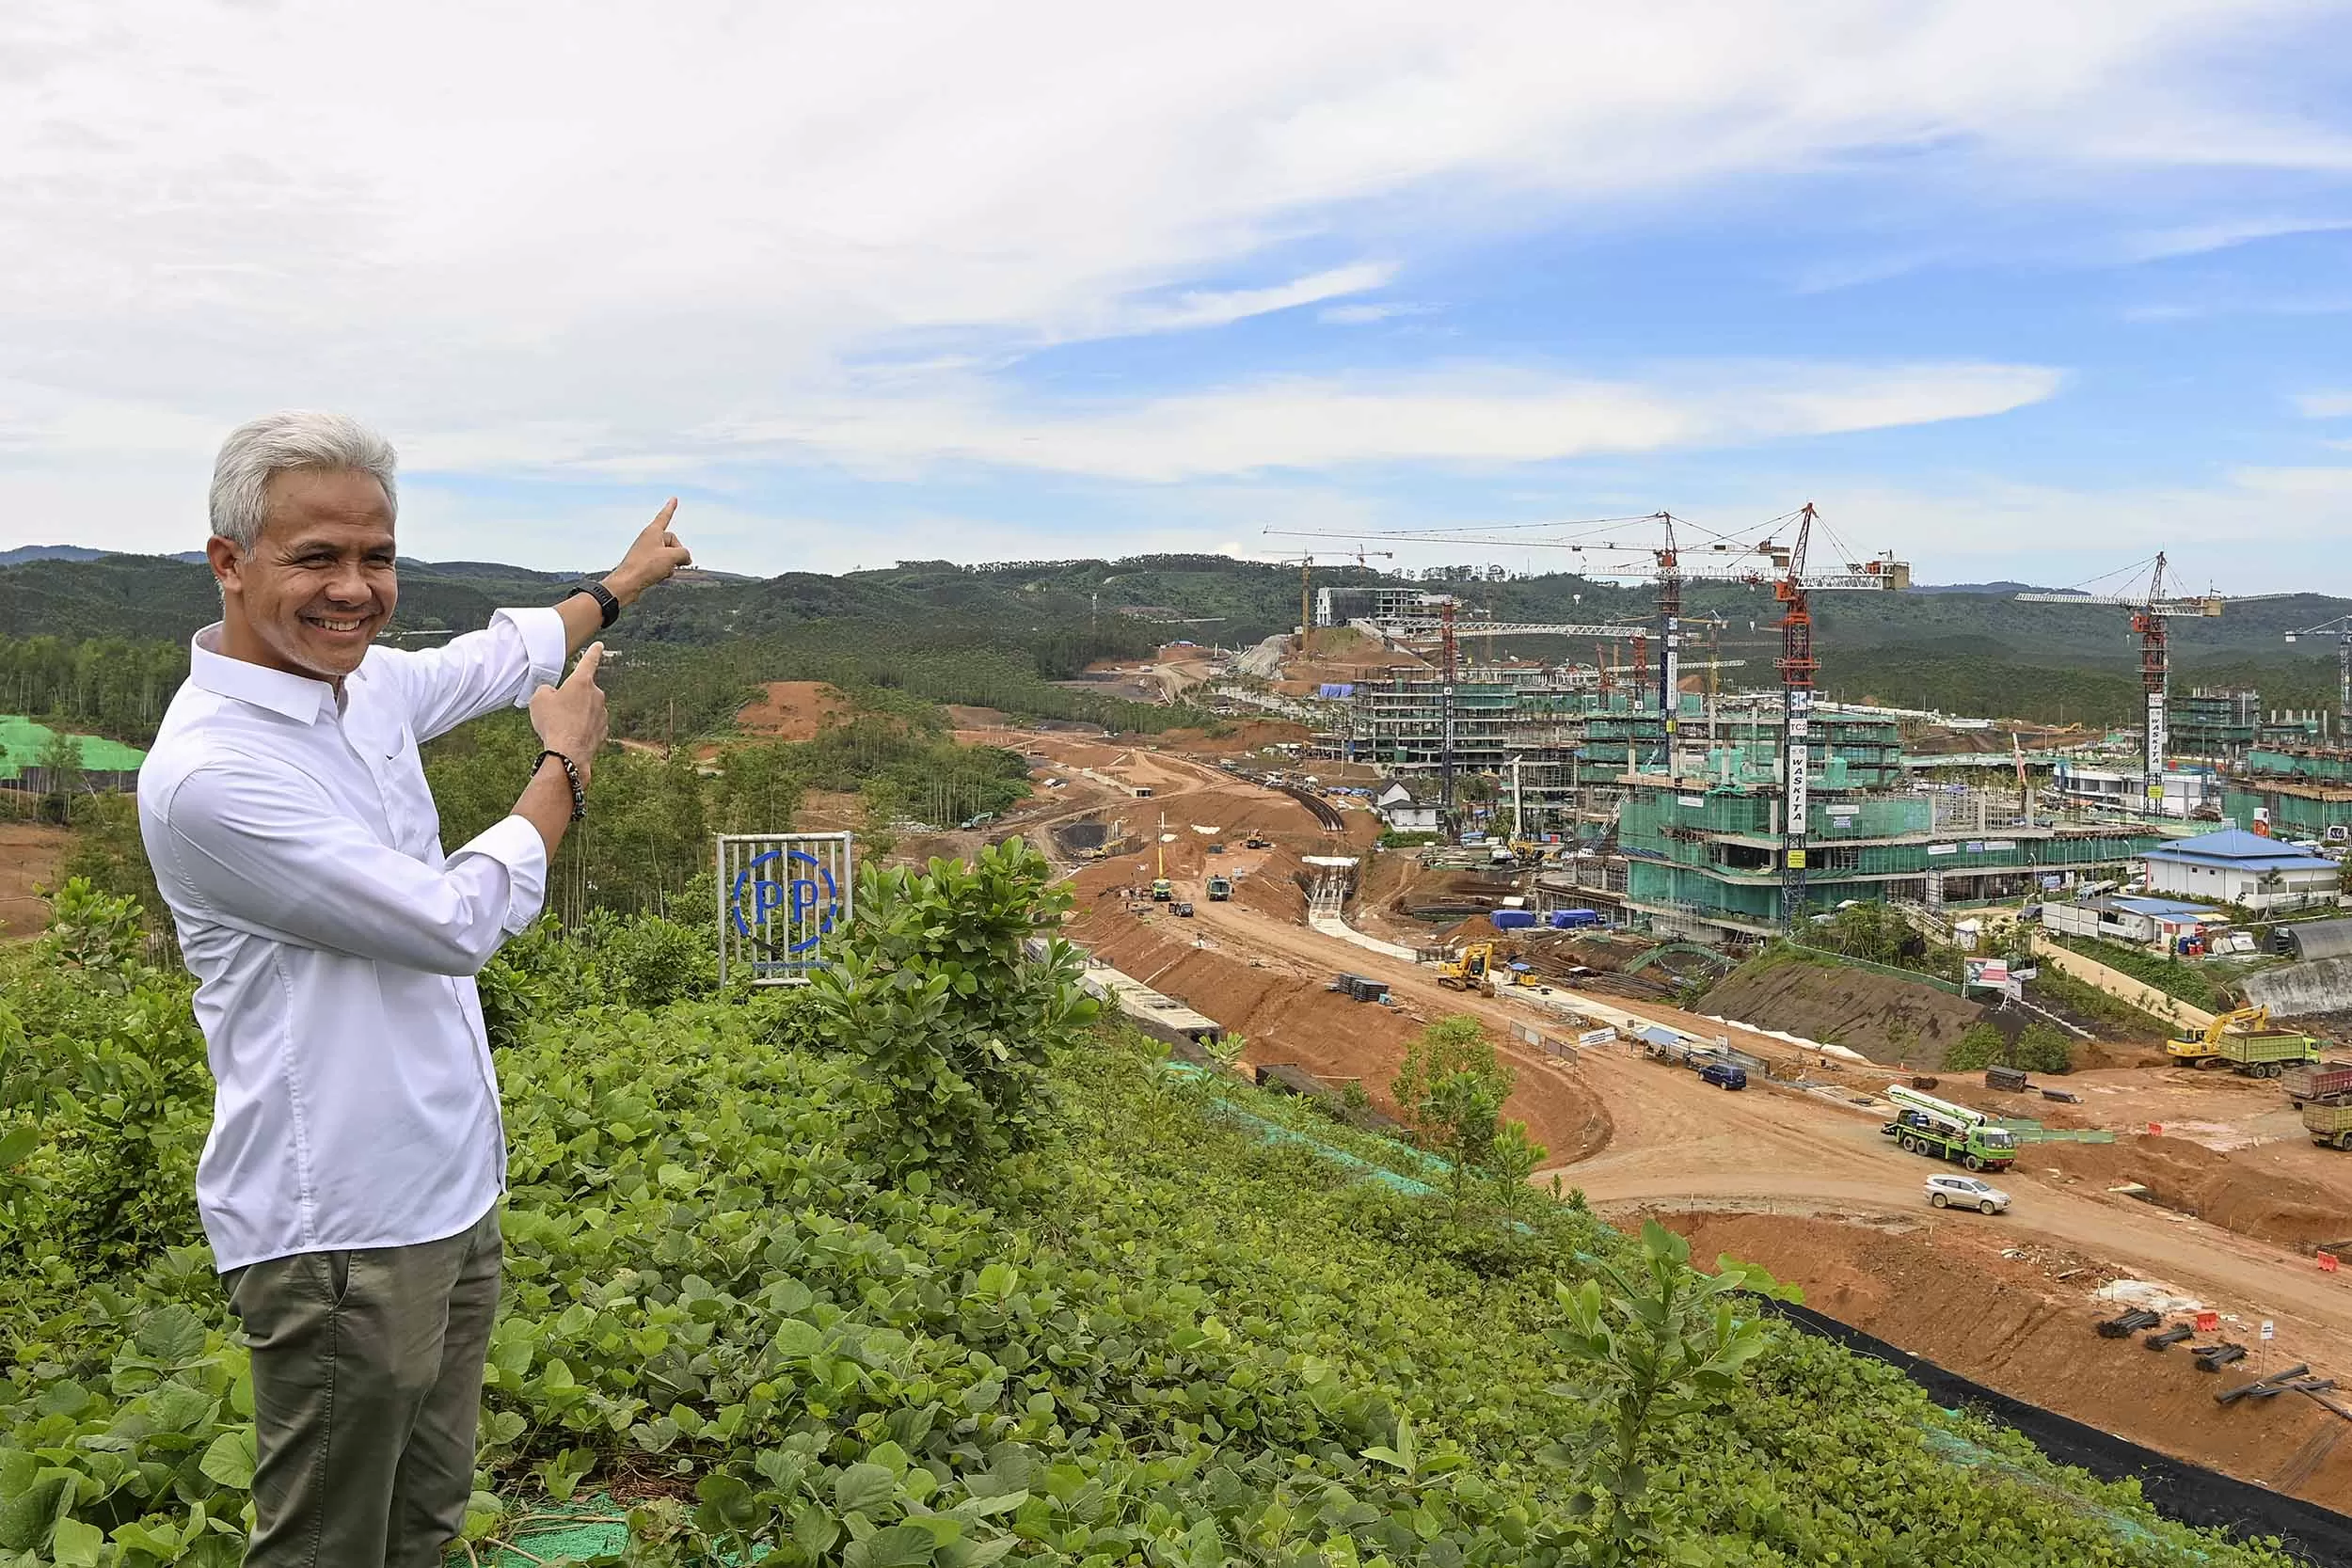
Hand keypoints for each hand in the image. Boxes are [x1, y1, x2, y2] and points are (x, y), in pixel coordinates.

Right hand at [530, 642, 609, 774]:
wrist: (568, 753)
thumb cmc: (553, 723)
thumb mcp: (538, 699)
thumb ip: (546, 690)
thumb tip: (552, 693)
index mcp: (582, 682)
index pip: (589, 661)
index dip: (593, 652)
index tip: (599, 645)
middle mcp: (596, 695)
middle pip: (582, 691)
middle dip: (571, 699)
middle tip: (557, 712)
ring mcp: (602, 713)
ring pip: (586, 709)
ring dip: (576, 714)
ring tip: (562, 727)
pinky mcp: (603, 729)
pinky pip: (590, 724)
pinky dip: (582, 728)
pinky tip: (571, 736)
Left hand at [604, 499, 692, 605]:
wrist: (627, 583)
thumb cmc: (646, 566)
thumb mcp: (672, 557)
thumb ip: (684, 553)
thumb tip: (686, 558)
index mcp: (653, 531)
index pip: (665, 516)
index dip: (671, 508)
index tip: (674, 499)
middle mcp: (649, 539)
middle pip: (672, 542)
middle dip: (677, 552)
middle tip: (675, 562)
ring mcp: (646, 551)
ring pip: (668, 555)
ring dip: (671, 564)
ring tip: (662, 571)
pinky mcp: (645, 563)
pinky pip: (662, 564)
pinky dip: (665, 570)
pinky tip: (659, 577)